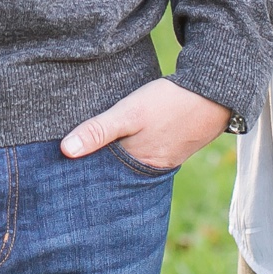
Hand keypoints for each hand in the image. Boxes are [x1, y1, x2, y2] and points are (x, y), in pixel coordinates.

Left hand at [60, 77, 229, 168]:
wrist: (214, 93)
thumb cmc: (169, 103)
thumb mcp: (129, 113)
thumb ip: (98, 130)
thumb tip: (65, 151)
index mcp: (137, 169)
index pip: (101, 180)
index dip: (81, 175)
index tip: (58, 172)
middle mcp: (149, 170)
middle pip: (113, 174)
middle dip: (94, 170)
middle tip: (65, 164)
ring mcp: (161, 159)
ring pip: (127, 163)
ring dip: (112, 157)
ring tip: (86, 152)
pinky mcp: (168, 147)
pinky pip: (141, 153)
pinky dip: (128, 149)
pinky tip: (118, 140)